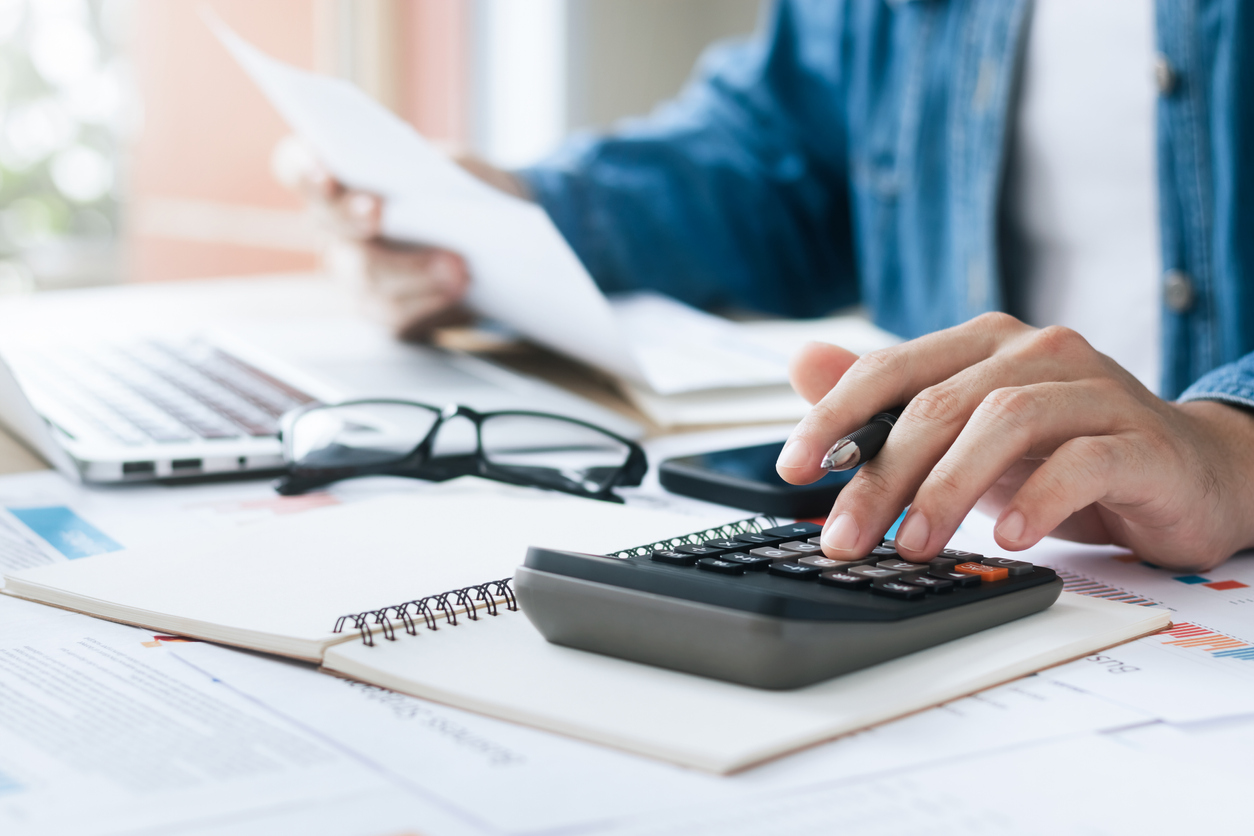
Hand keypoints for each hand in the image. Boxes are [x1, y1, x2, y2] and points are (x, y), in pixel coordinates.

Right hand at [272, 137, 529, 339]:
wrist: (484, 238)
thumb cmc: (455, 189)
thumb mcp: (453, 165)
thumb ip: (435, 172)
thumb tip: (430, 190)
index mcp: (337, 176)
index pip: (296, 166)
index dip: (303, 169)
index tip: (324, 173)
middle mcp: (332, 225)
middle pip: (328, 222)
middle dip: (352, 216)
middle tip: (378, 211)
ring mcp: (350, 271)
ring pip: (364, 274)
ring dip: (412, 270)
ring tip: (456, 266)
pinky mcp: (379, 309)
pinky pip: (392, 312)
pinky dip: (428, 301)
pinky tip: (457, 290)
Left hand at [775, 312, 1253, 570]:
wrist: (1186, 473)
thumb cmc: (1061, 451)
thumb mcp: (962, 433)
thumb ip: (887, 401)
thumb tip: (803, 363)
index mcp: (984, 345)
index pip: (892, 368)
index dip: (835, 416)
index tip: (792, 469)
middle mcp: (1037, 352)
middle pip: (939, 405)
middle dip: (881, 477)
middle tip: (845, 538)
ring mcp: (1093, 390)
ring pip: (1005, 421)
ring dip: (948, 489)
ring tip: (916, 544)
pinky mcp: (1140, 440)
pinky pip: (1082, 461)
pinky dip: (1037, 500)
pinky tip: (1008, 537)